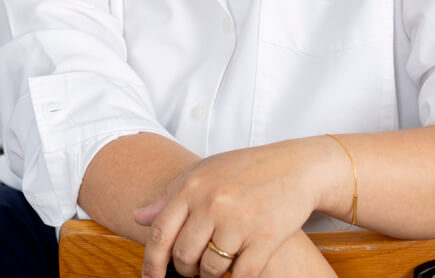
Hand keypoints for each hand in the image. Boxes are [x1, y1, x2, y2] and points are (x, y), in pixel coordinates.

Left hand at [132, 138, 337, 277]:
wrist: (295, 166)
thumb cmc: (246, 169)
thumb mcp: (204, 172)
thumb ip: (170, 196)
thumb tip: (138, 217)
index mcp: (193, 186)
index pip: (161, 233)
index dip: (151, 262)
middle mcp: (213, 203)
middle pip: (183, 256)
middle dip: (185, 270)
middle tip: (192, 268)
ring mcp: (239, 221)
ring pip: (210, 269)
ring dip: (210, 276)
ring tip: (216, 265)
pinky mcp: (265, 238)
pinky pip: (241, 275)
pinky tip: (237, 270)